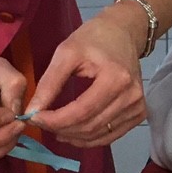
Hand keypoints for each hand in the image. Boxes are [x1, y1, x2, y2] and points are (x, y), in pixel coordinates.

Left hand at [26, 5, 145, 147]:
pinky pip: (110, 136)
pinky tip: (72, 133)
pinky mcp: (139, 114)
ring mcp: (138, 107)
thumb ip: (49, 83)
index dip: (55, 120)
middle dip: (60, 128)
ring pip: (99, 135)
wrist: (122, 33)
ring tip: (53, 128)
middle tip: (40, 122)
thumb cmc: (94, 38)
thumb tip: (32, 111)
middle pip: (90, 126)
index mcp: (116, 78)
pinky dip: (88, 139)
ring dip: (72, 136)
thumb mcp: (66, 53)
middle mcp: (132, 97)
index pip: (81, 111)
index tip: (32, 118)